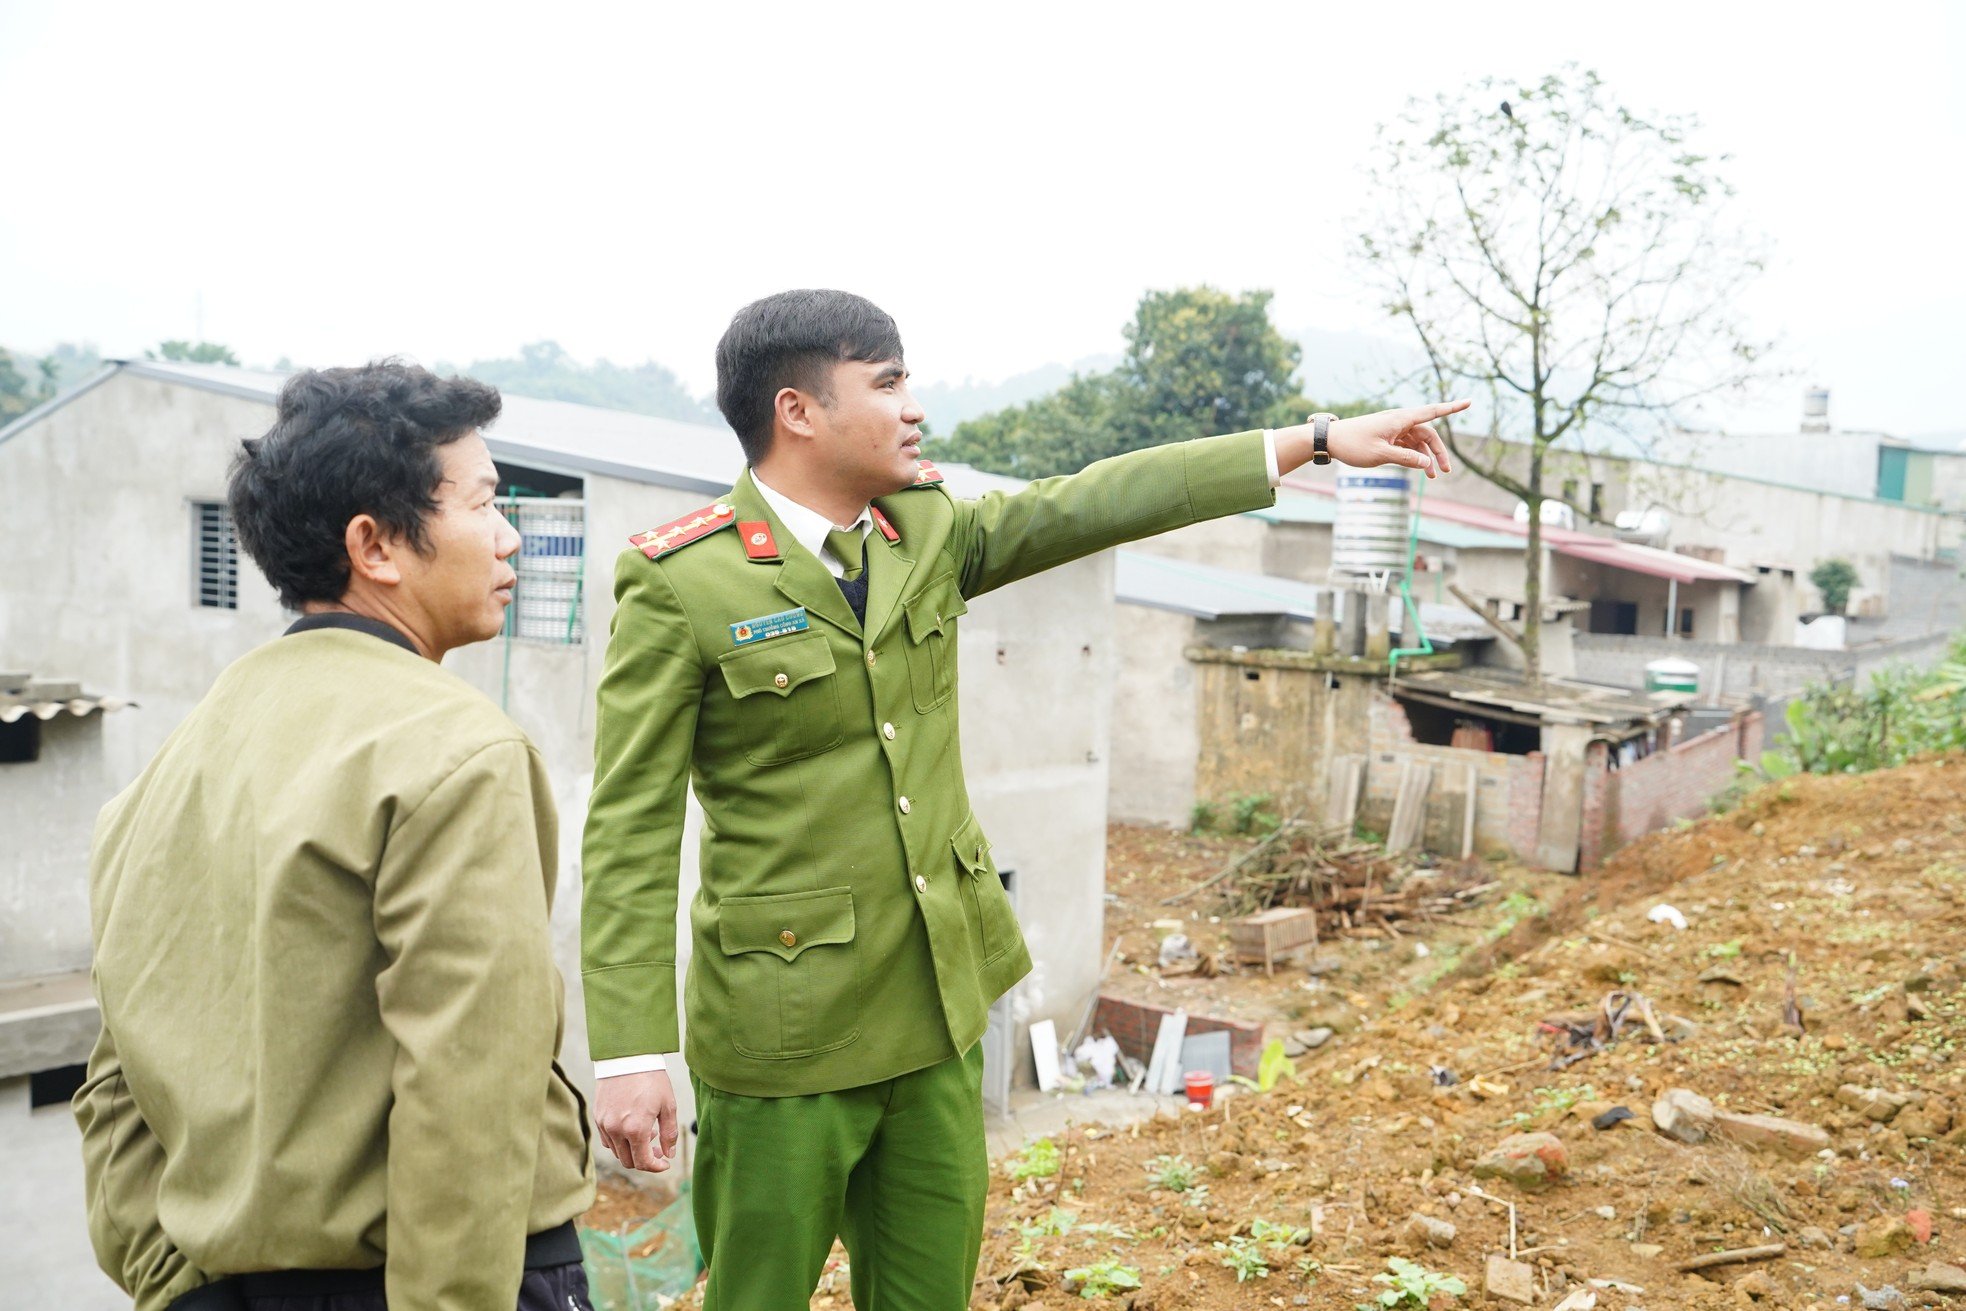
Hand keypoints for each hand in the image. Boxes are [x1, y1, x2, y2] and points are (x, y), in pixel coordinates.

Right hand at [594, 1069, 680, 1172]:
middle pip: (628, 1161)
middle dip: (645, 1159)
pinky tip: (630, 1129)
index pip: (643, 1162)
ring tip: (646, 1134)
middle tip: (657, 1149)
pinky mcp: (598, 1116)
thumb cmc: (651, 1078)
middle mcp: (616, 1130)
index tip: (665, 1163)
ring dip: (632, 1150)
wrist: (628, 1056)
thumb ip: (669, 1134)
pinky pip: (607, 1139)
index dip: (656, 1167)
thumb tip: (668, 1154)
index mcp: (636, 1129)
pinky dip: (619, 1141)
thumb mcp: (668, 1105)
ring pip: (617, 1152)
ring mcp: (604, 1124)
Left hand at [1278, 400, 1466, 478]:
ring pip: (1418, 441)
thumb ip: (1406, 459)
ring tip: (1433, 477)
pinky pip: (1407, 445)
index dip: (1452, 408)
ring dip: (1426, 457)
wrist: (1330, 440)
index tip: (1469, 402)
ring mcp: (1393, 429)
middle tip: (1445, 471)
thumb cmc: (1353, 445)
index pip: (1432, 412)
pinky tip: (1420, 470)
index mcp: (1400, 419)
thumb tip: (1427, 463)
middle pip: (1427, 433)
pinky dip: (1414, 456)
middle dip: (1438, 451)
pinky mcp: (1387, 437)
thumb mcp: (1381, 455)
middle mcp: (1399, 421)